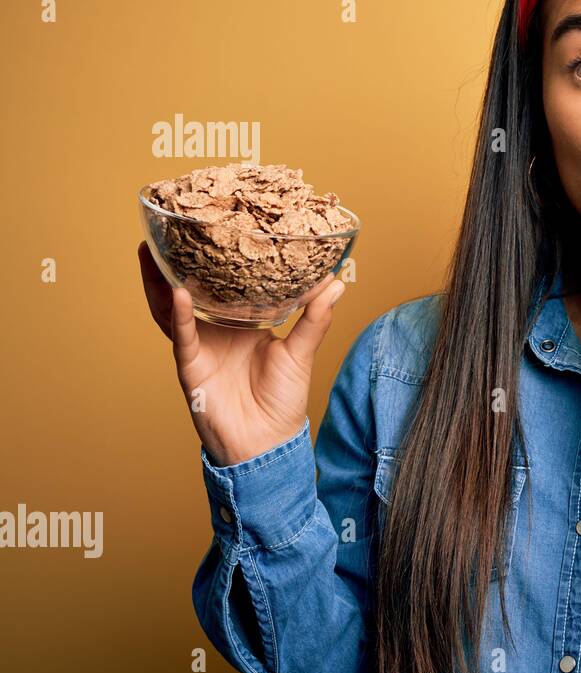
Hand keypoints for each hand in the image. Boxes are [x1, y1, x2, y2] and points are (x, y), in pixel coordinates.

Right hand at [137, 240, 345, 466]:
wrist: (268, 445)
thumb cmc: (283, 402)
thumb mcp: (301, 352)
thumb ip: (315, 317)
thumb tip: (336, 281)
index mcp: (241, 324)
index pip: (223, 285)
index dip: (214, 260)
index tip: (213, 227)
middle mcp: (215, 332)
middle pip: (188, 291)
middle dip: (174, 263)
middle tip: (167, 228)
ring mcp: (199, 348)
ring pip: (171, 309)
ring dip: (159, 281)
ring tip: (152, 250)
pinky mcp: (191, 367)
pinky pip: (181, 337)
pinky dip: (179, 315)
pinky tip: (176, 292)